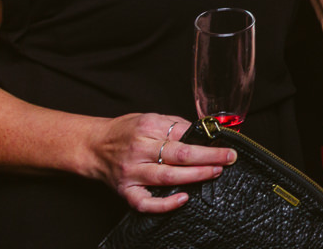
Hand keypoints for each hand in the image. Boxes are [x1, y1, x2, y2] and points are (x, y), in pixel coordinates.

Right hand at [89, 112, 235, 211]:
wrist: (93, 146)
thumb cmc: (124, 131)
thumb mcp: (150, 118)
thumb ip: (175, 126)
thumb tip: (203, 133)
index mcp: (147, 127)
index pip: (183, 134)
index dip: (206, 140)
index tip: (226, 143)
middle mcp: (139, 150)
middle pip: (179, 155)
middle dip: (208, 157)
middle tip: (229, 158)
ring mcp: (132, 173)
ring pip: (167, 177)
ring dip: (195, 176)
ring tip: (214, 172)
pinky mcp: (126, 191)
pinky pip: (146, 203)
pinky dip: (165, 204)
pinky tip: (183, 199)